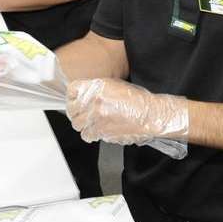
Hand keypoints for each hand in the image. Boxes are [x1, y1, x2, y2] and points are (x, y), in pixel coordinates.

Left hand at [65, 79, 189, 156]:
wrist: (150, 114)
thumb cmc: (136, 101)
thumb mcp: (114, 86)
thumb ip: (96, 90)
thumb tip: (82, 97)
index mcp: (97, 86)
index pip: (72, 90)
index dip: (72, 98)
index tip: (74, 102)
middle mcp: (94, 100)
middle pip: (72, 110)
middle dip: (77, 113)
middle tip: (83, 115)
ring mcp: (96, 117)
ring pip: (77, 124)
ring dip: (84, 125)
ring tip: (93, 123)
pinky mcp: (101, 131)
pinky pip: (87, 135)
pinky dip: (91, 134)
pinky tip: (99, 130)